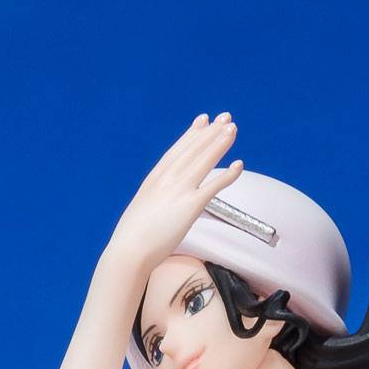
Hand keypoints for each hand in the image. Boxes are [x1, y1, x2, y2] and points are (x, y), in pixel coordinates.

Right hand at [108, 115, 243, 278]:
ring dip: (220, 143)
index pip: (177, 150)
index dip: (192, 134)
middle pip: (193, 150)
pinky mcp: (190, 206)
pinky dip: (228, 175)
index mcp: (154, 179)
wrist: (128, 250)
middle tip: (226, 118)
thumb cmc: (132, 238)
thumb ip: (152, 202)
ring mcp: (179, 191)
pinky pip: (213, 187)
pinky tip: (239, 165)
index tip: (203, 120)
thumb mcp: (141, 210)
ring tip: (233, 129)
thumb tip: (157, 207)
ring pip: (204, 161)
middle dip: (210, 132)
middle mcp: (167, 179)